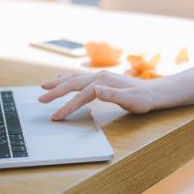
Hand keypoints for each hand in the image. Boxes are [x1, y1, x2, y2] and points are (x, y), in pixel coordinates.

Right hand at [38, 70, 155, 119]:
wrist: (153, 92)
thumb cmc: (143, 99)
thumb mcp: (130, 100)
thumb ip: (112, 95)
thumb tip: (94, 90)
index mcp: (104, 82)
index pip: (81, 95)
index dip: (67, 106)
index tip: (56, 116)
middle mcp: (99, 76)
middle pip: (73, 83)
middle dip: (55, 92)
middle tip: (40, 100)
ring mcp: (100, 77)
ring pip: (74, 79)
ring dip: (58, 83)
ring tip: (43, 87)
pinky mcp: (101, 79)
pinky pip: (79, 78)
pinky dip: (67, 79)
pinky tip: (61, 79)